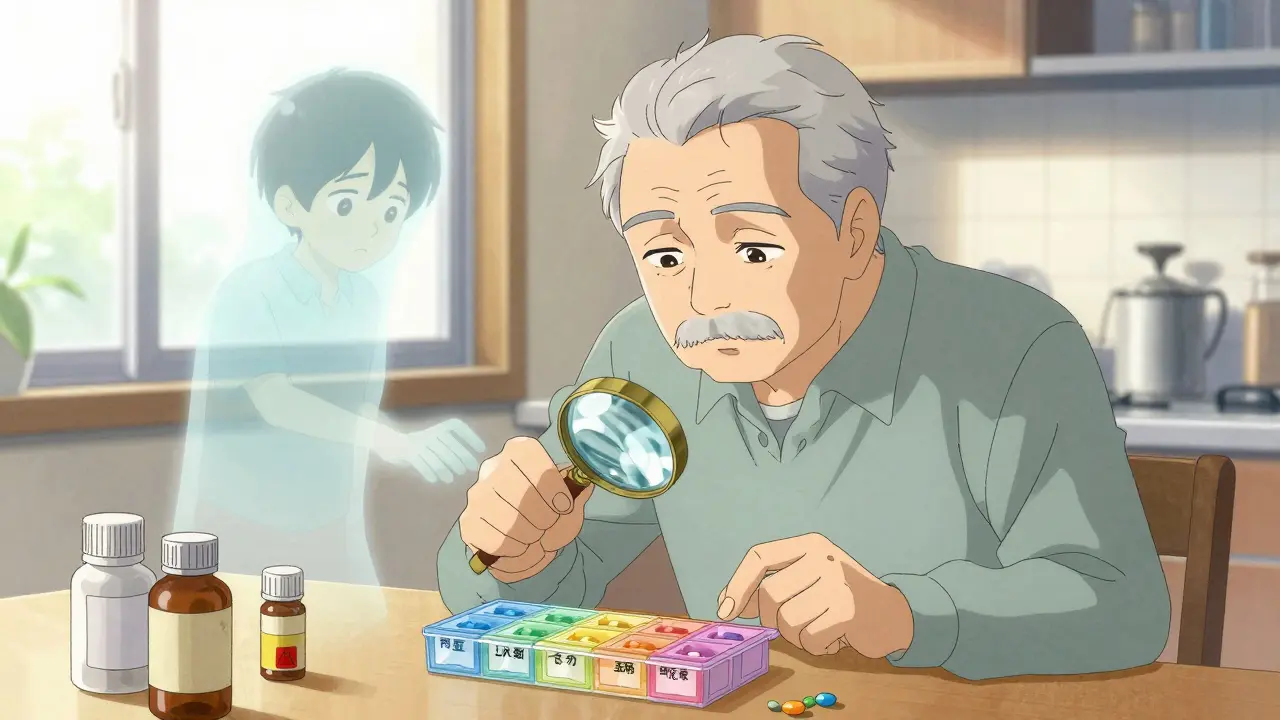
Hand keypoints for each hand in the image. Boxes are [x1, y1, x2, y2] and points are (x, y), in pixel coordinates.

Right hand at [372, 419, 485, 483]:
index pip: (458, 426)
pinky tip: (436, 479)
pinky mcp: (409, 454)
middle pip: (450, 445)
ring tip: (452, 478)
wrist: (391, 443)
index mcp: (439, 426)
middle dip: (463, 457)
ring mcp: (419, 443)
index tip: (482, 449)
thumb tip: (469, 463)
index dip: (470, 436)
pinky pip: (422, 464)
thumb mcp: (436, 442)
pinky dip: (430, 472)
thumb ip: (450, 449)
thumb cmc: (421, 446)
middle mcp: (430, 432)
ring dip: (446, 468)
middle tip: (472, 468)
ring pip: (437, 457)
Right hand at [458, 437, 592, 583]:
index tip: (564, 506)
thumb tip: (581, 482)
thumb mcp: (571, 499)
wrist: (532, 537)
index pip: (528, 457)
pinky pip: (495, 542)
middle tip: (549, 527)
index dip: (550, 486)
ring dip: (531, 537)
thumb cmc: (553, 512)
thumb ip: (577, 490)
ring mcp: (477, 496)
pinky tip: (521, 548)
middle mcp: (492, 468)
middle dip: (544, 518)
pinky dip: (516, 552)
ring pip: (508, 521)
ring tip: (537, 539)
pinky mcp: (469, 524)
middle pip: (520, 493)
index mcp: (520, 452)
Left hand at [717, 533, 913, 658]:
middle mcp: (823, 556)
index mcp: (810, 544)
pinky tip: (836, 638)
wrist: (893, 615)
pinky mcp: (849, 610)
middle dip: (775, 620)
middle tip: (799, 623)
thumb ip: (768, 588)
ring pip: (787, 621)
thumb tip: (727, 601)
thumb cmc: (841, 599)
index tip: (726, 610)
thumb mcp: (806, 582)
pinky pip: (810, 639)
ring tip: (822, 627)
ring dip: (799, 636)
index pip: (760, 556)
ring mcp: (837, 582)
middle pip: (769, 595)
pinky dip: (818, 647)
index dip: (738, 584)